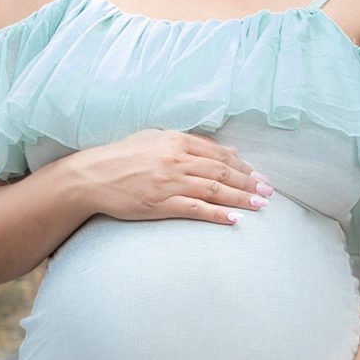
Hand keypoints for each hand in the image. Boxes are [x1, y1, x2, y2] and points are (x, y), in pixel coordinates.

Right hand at [67, 130, 272, 225]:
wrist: (91, 176)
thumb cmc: (122, 156)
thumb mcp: (154, 139)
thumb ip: (189, 143)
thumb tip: (225, 149)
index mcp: (176, 141)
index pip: (218, 153)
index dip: (242, 165)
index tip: (258, 175)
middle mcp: (176, 159)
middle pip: (222, 172)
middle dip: (250, 182)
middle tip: (269, 191)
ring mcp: (169, 182)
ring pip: (215, 190)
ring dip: (242, 198)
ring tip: (261, 205)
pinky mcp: (161, 204)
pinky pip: (196, 210)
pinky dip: (218, 214)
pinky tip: (235, 219)